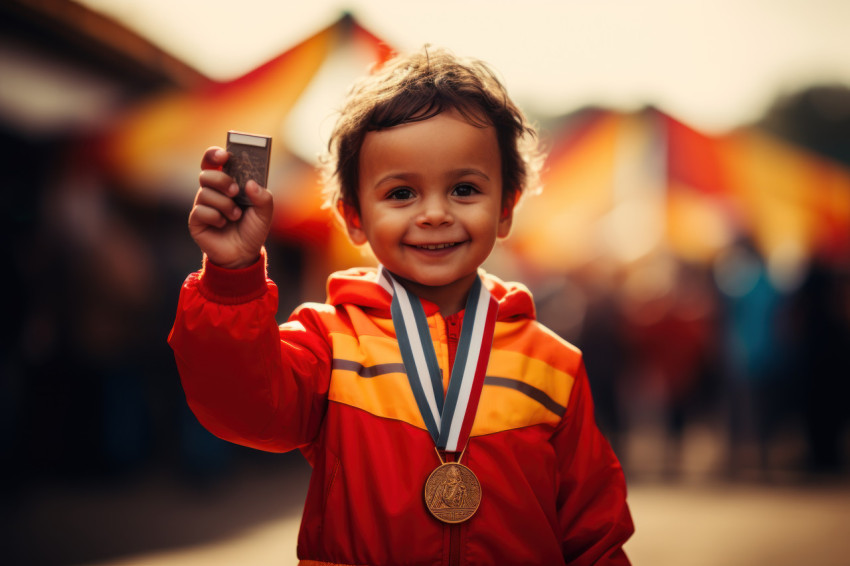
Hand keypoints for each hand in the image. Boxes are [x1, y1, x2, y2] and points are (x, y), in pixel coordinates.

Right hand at [188, 147, 273, 268]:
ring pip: (205, 193)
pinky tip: (223, 224)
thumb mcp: (265, 213)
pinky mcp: (196, 220)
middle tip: (235, 191)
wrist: (244, 254)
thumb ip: (263, 197)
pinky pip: (201, 211)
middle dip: (222, 180)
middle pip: (206, 173)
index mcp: (228, 183)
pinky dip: (216, 217)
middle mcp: (212, 191)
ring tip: (235, 216)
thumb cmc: (253, 229)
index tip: (224, 155)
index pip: (214, 161)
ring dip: (224, 204)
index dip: (215, 154)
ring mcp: (202, 205)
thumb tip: (251, 184)